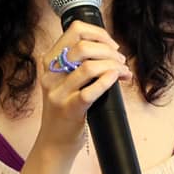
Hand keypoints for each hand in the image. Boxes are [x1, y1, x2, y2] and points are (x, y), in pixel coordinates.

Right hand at [33, 21, 130, 156]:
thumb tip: (111, 49)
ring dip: (113, 66)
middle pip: (84, 46)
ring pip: (90, 66)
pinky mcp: (69, 109)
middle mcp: (51, 74)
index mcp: (50, 61)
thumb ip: (78, 63)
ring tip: (123, 73)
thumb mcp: (64, 81)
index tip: (112, 45)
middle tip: (121, 61)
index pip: (75, 30)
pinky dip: (107, 81)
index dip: (99, 33)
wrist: (54, 142)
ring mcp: (58, 92)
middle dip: (109, 51)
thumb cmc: (65, 110)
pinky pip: (90, 91)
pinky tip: (117, 80)